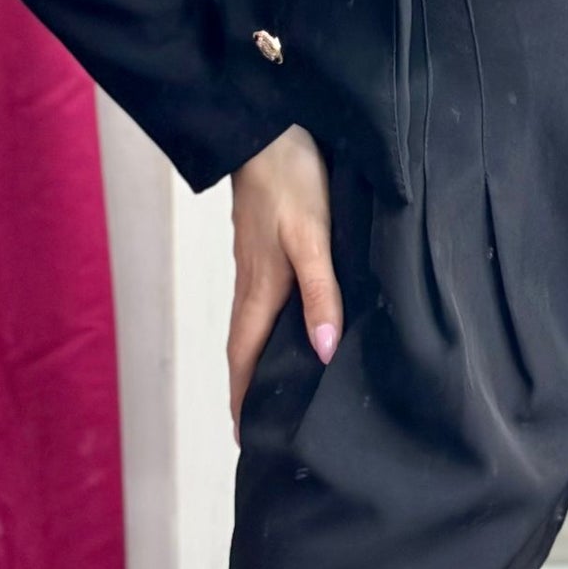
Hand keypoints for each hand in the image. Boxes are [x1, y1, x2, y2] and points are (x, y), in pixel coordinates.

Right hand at [226, 124, 342, 446]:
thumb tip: (324, 351)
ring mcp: (255, 262)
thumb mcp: (312, 236)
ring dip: (258, 357)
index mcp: (260, 289)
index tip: (246, 439)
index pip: (244, 358)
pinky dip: (269, 324)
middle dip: (249, 387)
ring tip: (276, 386)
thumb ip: (320, 291)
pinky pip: (262, 299)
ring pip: (253, 322)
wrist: (266, 129)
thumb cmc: (290, 180)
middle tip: (263, 425)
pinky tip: (290, 322)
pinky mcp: (263, 243)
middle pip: (244, 347)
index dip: (243, 399)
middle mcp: (252, 282)